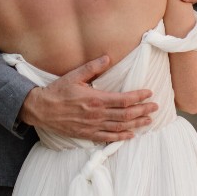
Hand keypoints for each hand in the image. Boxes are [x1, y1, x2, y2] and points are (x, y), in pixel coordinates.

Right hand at [18, 54, 156, 142]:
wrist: (41, 110)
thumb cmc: (57, 92)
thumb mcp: (74, 76)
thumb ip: (92, 67)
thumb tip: (107, 57)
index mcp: (95, 99)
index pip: (123, 99)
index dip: (138, 97)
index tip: (149, 93)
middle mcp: (96, 114)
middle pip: (126, 114)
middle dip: (142, 110)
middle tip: (155, 107)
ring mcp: (92, 126)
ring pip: (120, 127)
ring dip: (136, 124)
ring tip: (148, 121)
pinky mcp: (87, 134)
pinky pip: (107, 137)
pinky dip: (121, 137)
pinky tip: (131, 135)